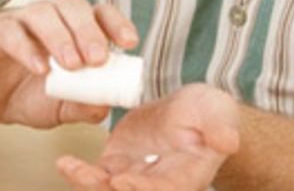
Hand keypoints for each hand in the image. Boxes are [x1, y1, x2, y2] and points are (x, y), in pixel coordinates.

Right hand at [0, 0, 139, 127]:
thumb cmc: (24, 95)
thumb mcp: (61, 108)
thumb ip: (84, 105)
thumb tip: (107, 105)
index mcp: (71, 28)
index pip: (99, 13)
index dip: (116, 23)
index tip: (129, 43)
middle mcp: (48, 16)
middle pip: (73, 5)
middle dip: (90, 30)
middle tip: (98, 59)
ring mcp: (20, 20)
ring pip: (44, 12)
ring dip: (61, 37)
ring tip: (72, 65)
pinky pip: (12, 32)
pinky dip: (28, 49)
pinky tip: (39, 68)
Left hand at [56, 84, 240, 190]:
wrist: (189, 111)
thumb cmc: (210, 114)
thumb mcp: (218, 113)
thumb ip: (221, 128)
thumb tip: (228, 142)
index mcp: (187, 176)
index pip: (167, 189)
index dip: (146, 188)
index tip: (125, 181)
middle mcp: (158, 184)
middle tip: (92, 177)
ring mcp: (134, 177)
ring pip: (108, 190)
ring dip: (88, 183)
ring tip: (71, 167)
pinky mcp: (117, 165)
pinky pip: (95, 175)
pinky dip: (78, 172)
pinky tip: (65, 162)